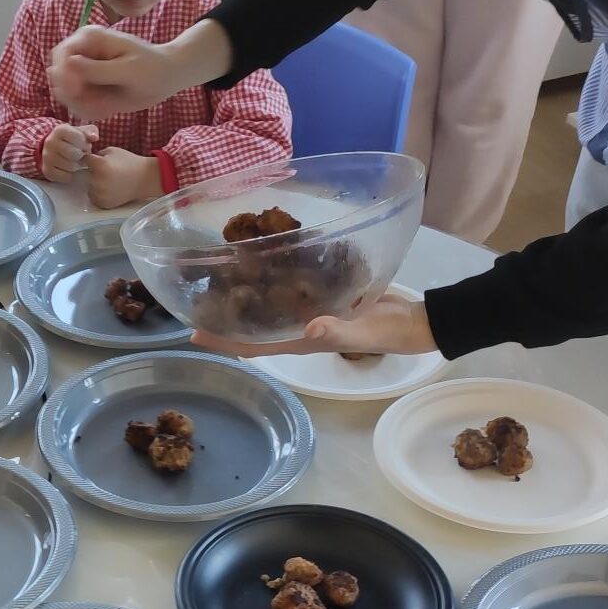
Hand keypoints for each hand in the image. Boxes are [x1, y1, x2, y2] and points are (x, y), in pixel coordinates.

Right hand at [40, 122, 97, 182]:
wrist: (53, 148)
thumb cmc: (71, 139)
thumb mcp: (81, 131)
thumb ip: (91, 131)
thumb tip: (94, 137)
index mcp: (60, 130)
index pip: (79, 138)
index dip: (85, 144)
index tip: (83, 146)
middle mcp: (50, 142)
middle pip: (75, 154)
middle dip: (81, 156)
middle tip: (81, 155)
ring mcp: (47, 157)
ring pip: (71, 167)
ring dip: (77, 166)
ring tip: (76, 161)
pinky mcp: (47, 170)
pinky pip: (65, 177)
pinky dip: (70, 175)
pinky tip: (69, 169)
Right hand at [48, 17, 230, 121]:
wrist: (165, 78)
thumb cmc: (151, 67)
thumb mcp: (127, 70)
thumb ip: (97, 69)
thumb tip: (68, 64)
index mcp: (89, 38)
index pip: (61, 54)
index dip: (64, 75)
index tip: (78, 92)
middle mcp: (81, 53)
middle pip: (58, 75)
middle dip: (73, 95)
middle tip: (96, 105)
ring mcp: (82, 72)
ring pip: (65, 93)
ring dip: (83, 106)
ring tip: (107, 108)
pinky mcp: (87, 87)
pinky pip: (77, 104)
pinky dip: (90, 111)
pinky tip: (109, 109)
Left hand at [85, 147, 160, 209]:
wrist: (144, 179)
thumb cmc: (129, 162)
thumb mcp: (112, 150)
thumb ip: (97, 154)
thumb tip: (86, 159)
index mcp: (99, 165)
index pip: (85, 160)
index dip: (92, 159)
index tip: (99, 160)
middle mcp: (97, 180)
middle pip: (87, 174)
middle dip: (94, 172)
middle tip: (107, 172)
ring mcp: (100, 194)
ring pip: (89, 186)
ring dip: (95, 183)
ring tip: (110, 181)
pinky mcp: (103, 204)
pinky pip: (95, 197)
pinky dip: (100, 193)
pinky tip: (110, 188)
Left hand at [192, 289, 437, 360]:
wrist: (414, 320)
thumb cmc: (387, 330)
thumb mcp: (362, 330)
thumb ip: (337, 329)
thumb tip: (310, 327)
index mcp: (301, 341)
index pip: (253, 346)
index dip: (223, 342)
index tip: (193, 334)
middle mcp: (299, 330)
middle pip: (254, 328)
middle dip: (226, 318)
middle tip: (199, 297)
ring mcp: (310, 314)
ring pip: (269, 310)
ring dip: (247, 299)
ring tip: (221, 277)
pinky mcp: (323, 298)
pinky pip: (291, 292)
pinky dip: (275, 281)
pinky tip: (266, 262)